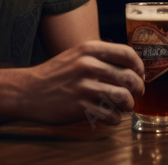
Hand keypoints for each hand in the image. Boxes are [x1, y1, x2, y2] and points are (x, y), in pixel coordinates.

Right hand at [18, 40, 144, 124]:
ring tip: (124, 107)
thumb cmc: (56, 74)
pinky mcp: (80, 107)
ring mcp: (84, 87)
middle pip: (130, 78)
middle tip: (136, 95)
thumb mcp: (77, 55)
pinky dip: (114, 119)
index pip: (127, 54)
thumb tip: (131, 67)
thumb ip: (101, 57)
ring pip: (124, 98)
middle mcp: (88, 65)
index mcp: (89, 49)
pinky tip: (109, 116)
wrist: (28, 91)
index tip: (140, 75)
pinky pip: (111, 116)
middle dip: (138, 89)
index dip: (139, 67)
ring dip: (128, 106)